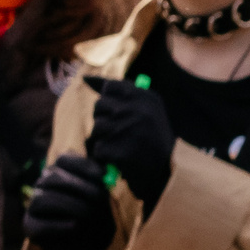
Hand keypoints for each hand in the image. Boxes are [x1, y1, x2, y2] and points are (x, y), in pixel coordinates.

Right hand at [24, 153, 118, 249]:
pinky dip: (60, 226)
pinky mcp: (31, 228)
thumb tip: (106, 176)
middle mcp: (43, 186)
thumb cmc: (96, 219)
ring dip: (71, 206)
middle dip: (80, 187)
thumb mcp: (103, 202)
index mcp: (59, 173)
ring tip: (90, 216)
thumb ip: (101, 188)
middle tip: (100, 199)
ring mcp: (33, 206)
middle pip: (53, 177)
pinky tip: (76, 227)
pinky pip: (41, 226)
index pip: (64, 160)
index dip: (83, 166)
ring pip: (43, 199)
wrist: (88, 247)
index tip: (102, 176)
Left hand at [83, 76, 176, 204]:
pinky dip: (105, 156)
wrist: (164, 172)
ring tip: (121, 146)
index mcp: (145, 97)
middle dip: (105, 120)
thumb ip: (120, 90)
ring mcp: (125, 130)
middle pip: (99, 106)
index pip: (110, 87)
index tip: (118, 110)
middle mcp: (135, 110)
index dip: (110, 100)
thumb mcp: (146, 108)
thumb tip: (85, 77)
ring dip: (104, 139)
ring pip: (96, 128)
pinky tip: (119, 158)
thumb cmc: (151, 137)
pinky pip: (97, 149)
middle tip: (122, 132)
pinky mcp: (116, 150)